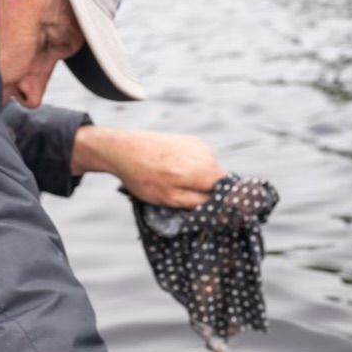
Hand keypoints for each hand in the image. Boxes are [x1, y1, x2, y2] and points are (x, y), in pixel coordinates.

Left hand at [71, 126, 224, 208]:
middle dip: (206, 191)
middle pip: (218, 180)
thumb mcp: (170, 198)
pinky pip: (200, 160)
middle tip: (185, 199)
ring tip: (174, 182)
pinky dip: (191, 168)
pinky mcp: (191, 140)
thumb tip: (215, 207)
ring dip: (197, 180)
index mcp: (204, 171)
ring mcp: (200, 145)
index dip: (218, 202)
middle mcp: (207, 155)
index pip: (226, 191)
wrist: (125, 149)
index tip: (206, 210)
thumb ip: (196, 203)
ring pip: (209, 170)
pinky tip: (173, 170)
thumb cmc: (145, 177)